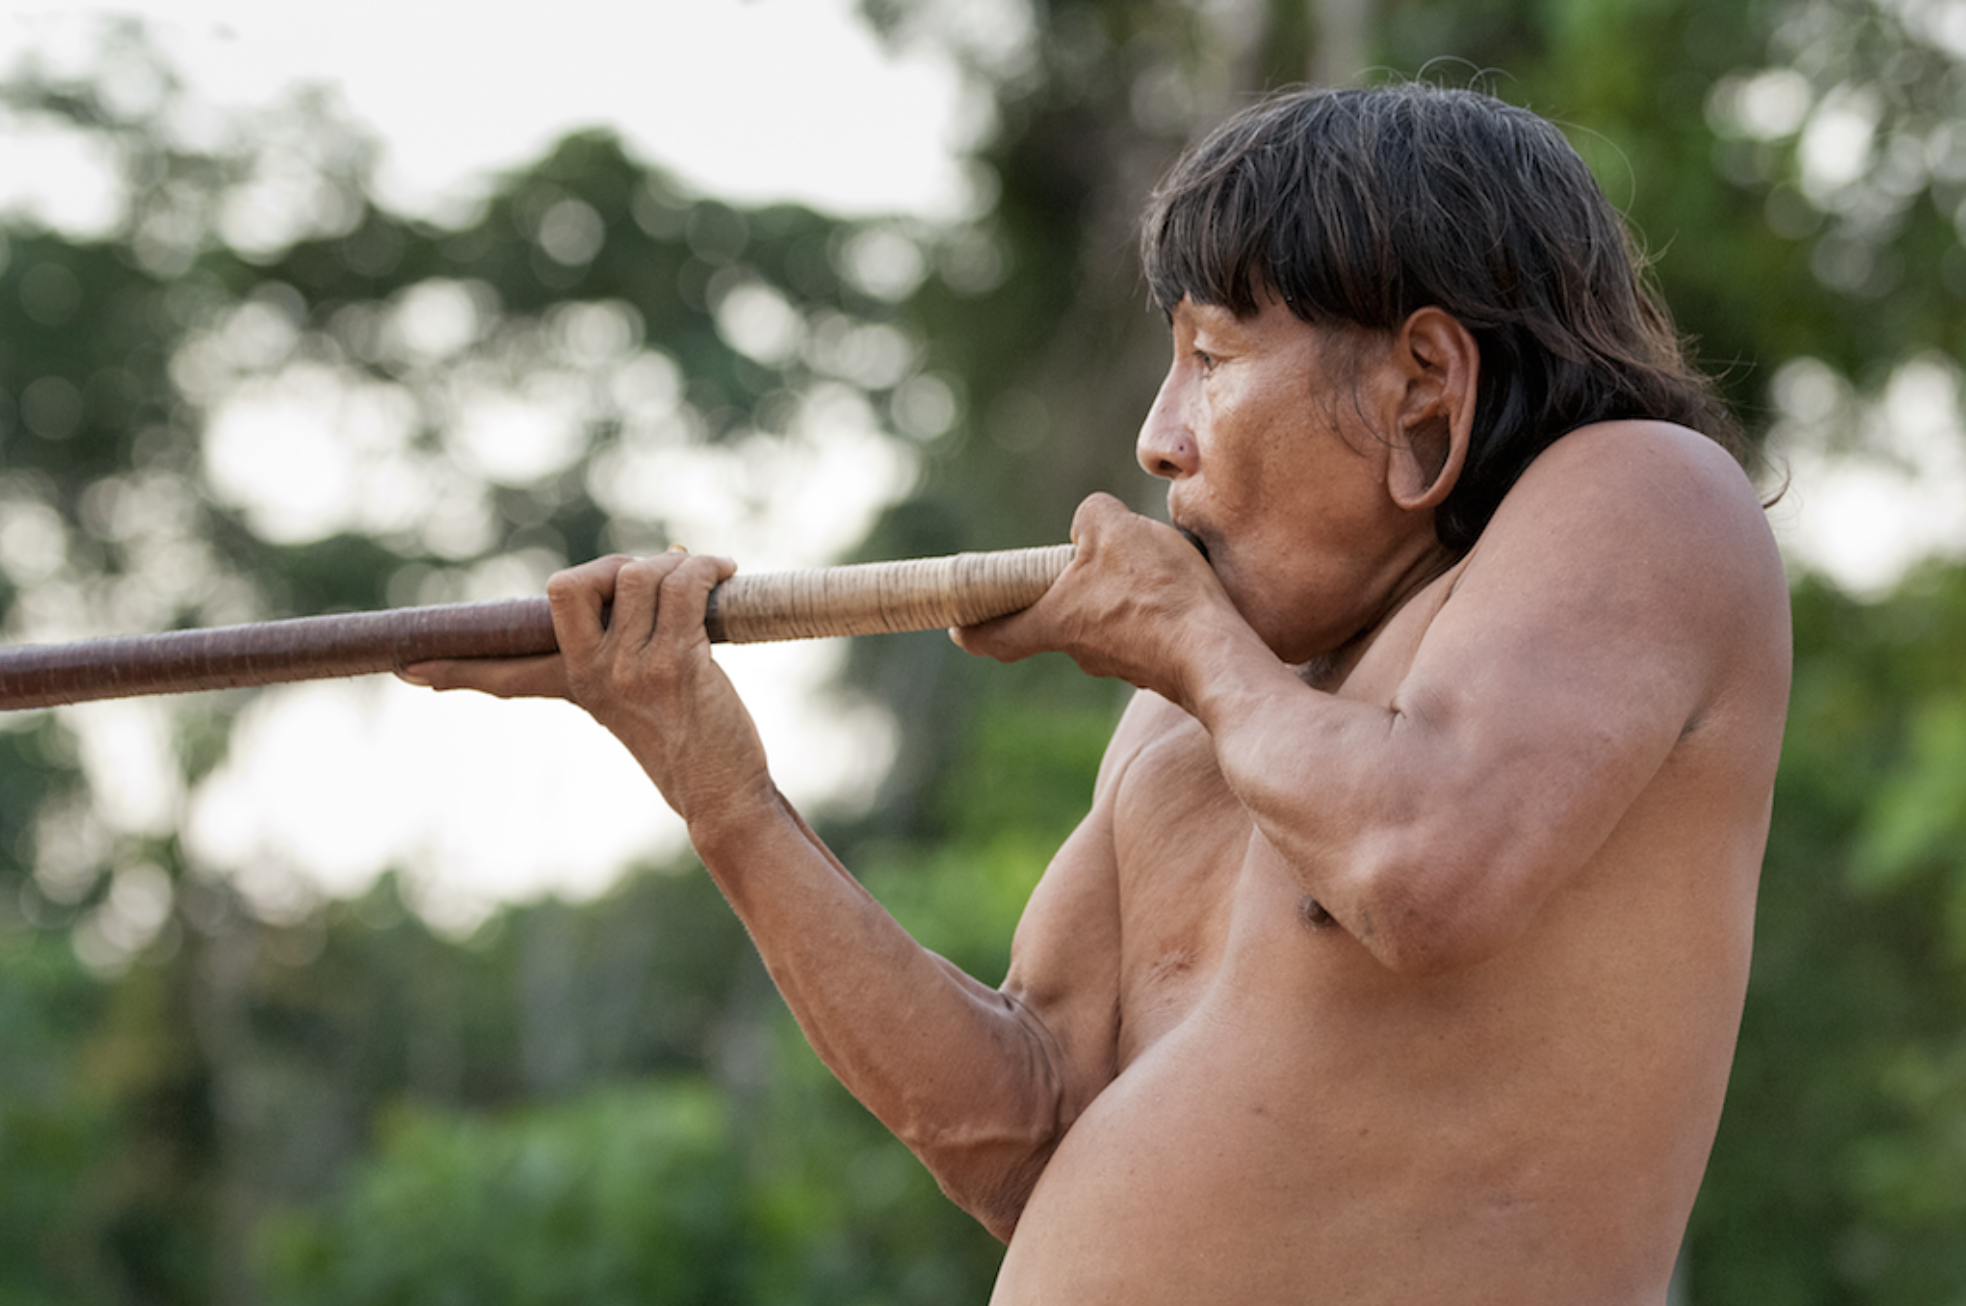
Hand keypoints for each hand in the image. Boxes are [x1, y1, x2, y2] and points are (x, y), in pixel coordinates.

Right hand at [402, 551, 775, 830]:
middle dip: (611, 565)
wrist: (723, 795)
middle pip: (567, 586)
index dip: (458, 669)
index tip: (410, 670)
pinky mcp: (676, 662)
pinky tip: (724, 572)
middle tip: (654, 575)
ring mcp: (629, 669)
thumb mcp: (641, 702)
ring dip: (676, 565)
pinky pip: (682, 586)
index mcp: (575, 688)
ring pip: (637, 576)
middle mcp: (593, 676)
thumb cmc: (695, 744)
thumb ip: (629, 649)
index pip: (503, 675)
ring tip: (704, 577)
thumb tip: (655, 566)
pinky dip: (705, 567)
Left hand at [953, 494, 1239, 706]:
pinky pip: (1141, 635)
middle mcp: (1081, 653)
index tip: (957, 624)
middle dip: (1059, 596)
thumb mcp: (1117, 528)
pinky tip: (1173, 591)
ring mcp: (1121, 666)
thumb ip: (1091, 515)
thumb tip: (1088, 524)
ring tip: (1144, 565)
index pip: (994, 639)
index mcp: (1055, 623)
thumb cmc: (1158, 592)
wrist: (1217, 653)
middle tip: (1075, 564)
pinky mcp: (1157, 669)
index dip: (971, 630)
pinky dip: (1146, 614)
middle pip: (1053, 624)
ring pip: (1101, 627)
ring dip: (1110, 600)